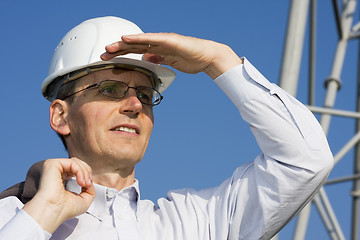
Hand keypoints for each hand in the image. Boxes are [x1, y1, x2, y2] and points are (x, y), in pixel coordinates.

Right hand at [23, 158, 94, 232]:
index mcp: (61, 179)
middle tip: (88, 184)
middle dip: (87, 172)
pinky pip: (72, 163)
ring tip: (85, 184)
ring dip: (85, 172)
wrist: (54, 212)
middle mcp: (56, 172)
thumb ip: (90, 188)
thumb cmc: (65, 210)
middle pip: (77, 163)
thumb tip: (90, 180)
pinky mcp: (52, 164)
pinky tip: (81, 182)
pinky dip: (80, 171)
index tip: (89, 185)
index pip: (76, 169)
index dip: (86, 174)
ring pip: (76, 162)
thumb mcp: (85, 199)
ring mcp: (53, 168)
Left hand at [101, 33, 242, 78]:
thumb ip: (157, 58)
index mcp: (157, 49)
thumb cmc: (191, 59)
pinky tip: (127, 39)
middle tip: (102, 54)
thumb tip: (146, 58)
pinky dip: (138, 39)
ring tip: (109, 47)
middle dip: (117, 50)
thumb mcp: (169, 61)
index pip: (135, 51)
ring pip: (139, 41)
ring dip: (123, 44)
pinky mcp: (169, 40)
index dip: (121, 54)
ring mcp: (162, 41)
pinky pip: (151, 39)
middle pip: (133, 45)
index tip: (108, 60)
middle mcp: (157, 43)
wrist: (207, 56)